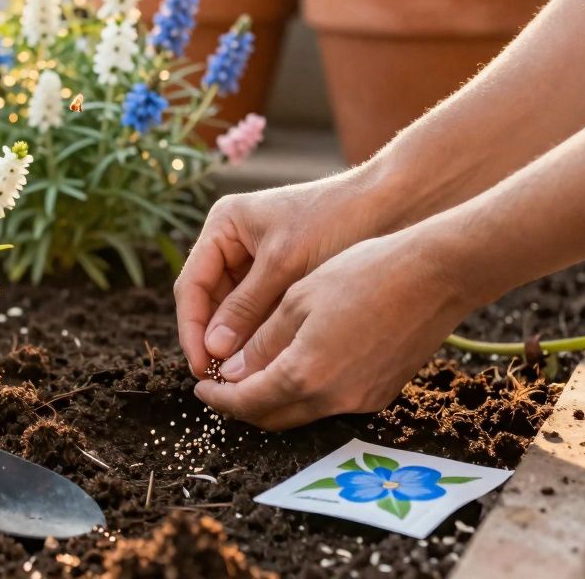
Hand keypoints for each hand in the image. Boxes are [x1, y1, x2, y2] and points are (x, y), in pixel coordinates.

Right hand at [174, 170, 392, 378]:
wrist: (392, 204)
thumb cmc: (336, 221)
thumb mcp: (284, 265)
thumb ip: (246, 308)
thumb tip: (214, 352)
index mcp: (224, 225)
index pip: (193, 285)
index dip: (192, 329)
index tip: (201, 366)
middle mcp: (233, 242)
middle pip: (209, 301)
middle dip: (213, 339)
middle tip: (219, 380)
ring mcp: (256, 260)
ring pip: (233, 311)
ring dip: (236, 341)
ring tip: (241, 378)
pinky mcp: (281, 277)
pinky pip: (259, 312)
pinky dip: (260, 335)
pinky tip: (265, 362)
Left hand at [193, 226, 479, 430]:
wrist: (436, 275)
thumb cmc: (364, 273)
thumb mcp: (298, 298)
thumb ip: (262, 342)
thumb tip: (232, 372)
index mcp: (304, 373)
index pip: (246, 402)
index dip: (218, 397)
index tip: (201, 386)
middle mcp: (333, 398)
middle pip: (272, 417)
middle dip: (241, 404)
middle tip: (222, 384)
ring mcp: (361, 400)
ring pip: (301, 413)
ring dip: (273, 400)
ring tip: (255, 372)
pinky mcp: (381, 393)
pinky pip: (330, 403)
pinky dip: (305, 393)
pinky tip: (297, 367)